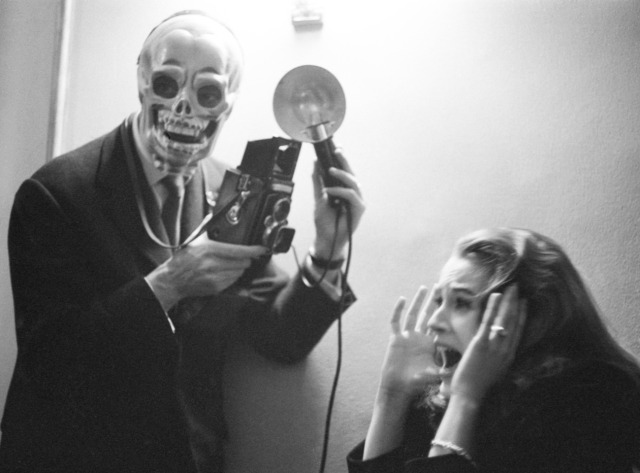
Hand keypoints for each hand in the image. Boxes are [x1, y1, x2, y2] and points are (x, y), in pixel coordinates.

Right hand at [146, 233, 267, 310]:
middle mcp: (212, 264)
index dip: (253, 250)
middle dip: (245, 260)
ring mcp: (214, 277)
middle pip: (242, 263)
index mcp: (209, 249)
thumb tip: (213, 215)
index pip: (238, 250)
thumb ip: (206, 227)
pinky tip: (223, 273)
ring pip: (239, 272)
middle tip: (241, 257)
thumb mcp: (194, 240)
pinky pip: (232, 282)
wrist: (172, 279)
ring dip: (239, 269)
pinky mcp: (215, 288)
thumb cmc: (183, 259)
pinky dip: (232, 277)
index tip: (262, 249)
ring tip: (228, 265)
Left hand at [312, 148, 364, 258]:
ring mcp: (358, 201)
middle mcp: (353, 193)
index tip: (336, 147)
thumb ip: (318, 181)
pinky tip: (329, 191)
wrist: (326, 238)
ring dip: (341, 175)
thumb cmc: (325, 221)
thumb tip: (316, 164)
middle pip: (351, 173)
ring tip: (329, 170)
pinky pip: (351, 195)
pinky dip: (340, 191)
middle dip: (344, 161)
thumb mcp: (318, 197)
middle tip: (337, 151)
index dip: (342, 159)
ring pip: (353, 182)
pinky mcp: (359, 209)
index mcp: (345, 189)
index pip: (345, 171)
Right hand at [376, 286, 441, 402]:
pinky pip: (396, 321)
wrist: (398, 387)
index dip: (444, 314)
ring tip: (424, 288)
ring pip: (413, 314)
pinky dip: (398, 310)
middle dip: (433, 301)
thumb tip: (462, 369)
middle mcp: (418, 337)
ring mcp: (406, 336)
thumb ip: (447, 370)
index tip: (452, 302)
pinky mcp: (395, 338)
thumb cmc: (416, 382)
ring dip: (418, 301)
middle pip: (426, 315)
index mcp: (429, 343)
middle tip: (440, 286)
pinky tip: (402, 299)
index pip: (438, 324)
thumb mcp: (435, 374)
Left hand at [450, 285, 527, 402]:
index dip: (522, 315)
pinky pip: (488, 322)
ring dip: (507, 302)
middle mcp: (505, 349)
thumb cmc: (478, 384)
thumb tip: (497, 345)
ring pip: (504, 320)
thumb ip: (497, 356)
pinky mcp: (481, 344)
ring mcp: (494, 346)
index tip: (524, 302)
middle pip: (513, 322)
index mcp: (509, 355)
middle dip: (516, 303)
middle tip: (518, 288)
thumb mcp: (494, 369)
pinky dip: (493, 308)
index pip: (518, 330)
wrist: (470, 394)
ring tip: (511, 288)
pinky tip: (496, 296)